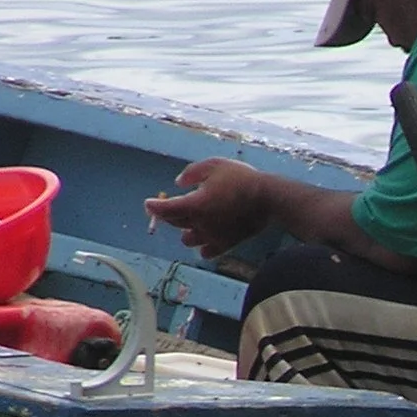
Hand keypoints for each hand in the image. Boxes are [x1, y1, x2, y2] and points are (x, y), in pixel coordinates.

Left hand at [144, 159, 272, 258]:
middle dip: (168, 213)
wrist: (268, 199)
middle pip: (175, 222)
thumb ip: (192, 173)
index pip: (166, 209)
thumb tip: (179, 183)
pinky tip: (204, 238)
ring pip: (188, 239)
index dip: (154, 207)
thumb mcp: (214, 165)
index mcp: (195, 204)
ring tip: (191, 221)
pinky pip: (206, 251)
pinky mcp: (226, 244)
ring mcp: (213, 236)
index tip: (148, 204)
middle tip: (169, 206)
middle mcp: (200, 223)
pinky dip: (202, 246)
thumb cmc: (241, 178)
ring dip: (185, 230)